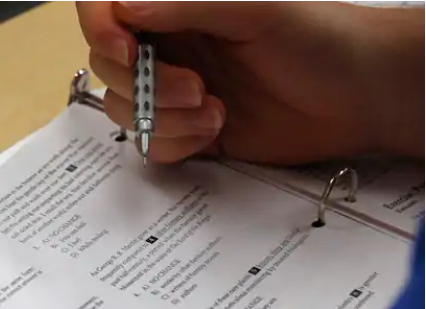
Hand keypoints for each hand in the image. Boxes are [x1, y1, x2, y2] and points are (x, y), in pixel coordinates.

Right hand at [77, 2, 387, 164]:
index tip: (128, 53)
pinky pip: (149, 145)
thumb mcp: (255, 9)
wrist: (357, 98)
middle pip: (108, 67)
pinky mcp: (185, 131)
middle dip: (146, 85)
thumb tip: (123, 7)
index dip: (102, 30)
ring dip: (163, 119)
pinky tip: (214, 131)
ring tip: (213, 112)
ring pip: (124, 110)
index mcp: (178, 5)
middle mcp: (168, 45)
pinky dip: (175, 144)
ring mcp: (173, 91)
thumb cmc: (319, 38)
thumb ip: (186, 4)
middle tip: (197, 88)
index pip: (106, 8)